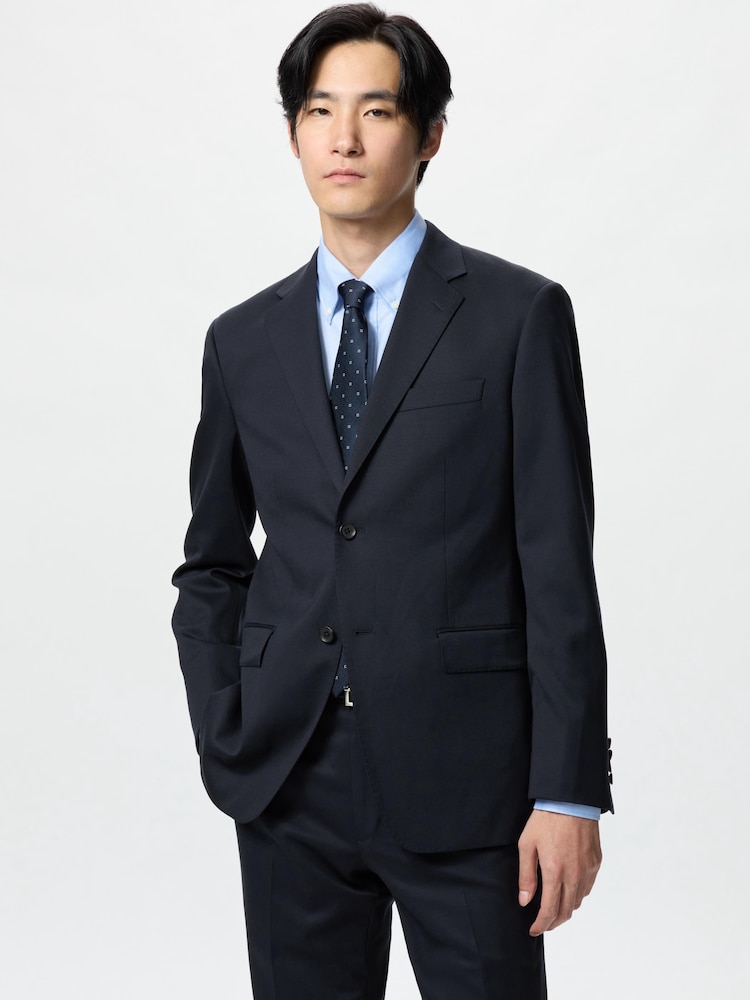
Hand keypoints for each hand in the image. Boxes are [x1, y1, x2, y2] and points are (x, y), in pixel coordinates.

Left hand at [517, 809, 601, 935]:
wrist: (571, 800)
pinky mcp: (595, 863)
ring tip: (554, 909)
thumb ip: (526, 876)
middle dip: (553, 922)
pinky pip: (587, 888)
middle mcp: (574, 875)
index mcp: (555, 872)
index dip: (541, 925)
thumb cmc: (546, 820)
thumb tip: (525, 901)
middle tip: (543, 924)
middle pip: (566, 911)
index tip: (533, 930)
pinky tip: (568, 891)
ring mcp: (587, 870)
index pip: (550, 910)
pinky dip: (577, 896)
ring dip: (565, 910)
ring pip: (578, 901)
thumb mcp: (527, 845)